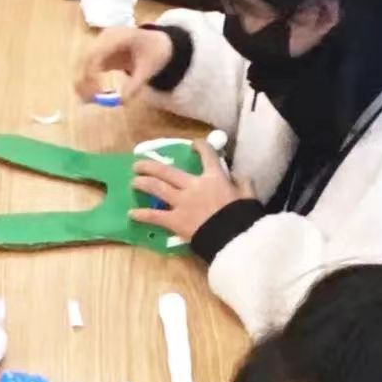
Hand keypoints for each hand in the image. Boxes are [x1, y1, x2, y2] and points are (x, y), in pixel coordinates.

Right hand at [76, 25, 173, 101]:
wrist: (157, 43)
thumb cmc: (154, 52)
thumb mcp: (149, 68)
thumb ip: (136, 84)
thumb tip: (123, 100)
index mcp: (118, 36)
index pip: (97, 52)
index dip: (92, 72)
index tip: (96, 91)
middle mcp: (104, 38)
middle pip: (85, 57)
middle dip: (83, 79)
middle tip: (88, 100)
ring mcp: (100, 45)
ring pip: (82, 63)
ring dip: (82, 81)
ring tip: (88, 101)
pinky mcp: (99, 54)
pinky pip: (88, 68)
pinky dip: (86, 82)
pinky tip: (89, 96)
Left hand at [131, 138, 255, 241]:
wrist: (234, 237)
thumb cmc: (242, 216)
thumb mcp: (249, 196)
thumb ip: (244, 183)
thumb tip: (240, 176)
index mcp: (214, 178)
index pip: (207, 156)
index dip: (200, 147)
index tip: (193, 145)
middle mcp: (194, 186)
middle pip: (168, 171)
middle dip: (151, 166)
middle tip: (139, 164)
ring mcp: (182, 202)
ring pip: (157, 188)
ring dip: (143, 183)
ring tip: (133, 181)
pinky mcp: (175, 220)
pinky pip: (155, 216)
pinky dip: (142, 214)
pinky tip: (132, 213)